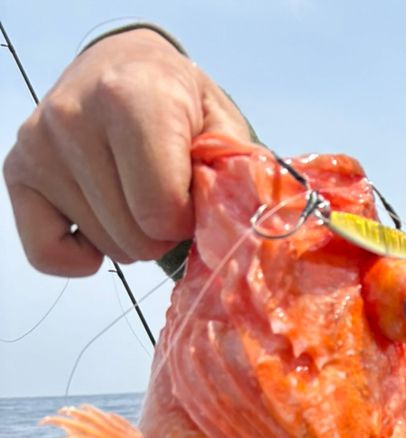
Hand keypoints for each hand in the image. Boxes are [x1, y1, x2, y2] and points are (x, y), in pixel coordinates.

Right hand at [4, 28, 248, 275]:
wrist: (124, 67)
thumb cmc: (180, 105)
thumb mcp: (223, 129)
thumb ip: (234, 180)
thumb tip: (235, 232)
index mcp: (130, 97)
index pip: (160, 211)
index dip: (188, 219)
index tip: (191, 194)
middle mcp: (73, 116)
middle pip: (134, 238)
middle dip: (161, 232)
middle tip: (165, 195)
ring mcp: (40, 145)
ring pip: (105, 248)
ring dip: (130, 236)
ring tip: (133, 192)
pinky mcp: (18, 172)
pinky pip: (47, 254)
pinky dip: (82, 255)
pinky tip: (100, 219)